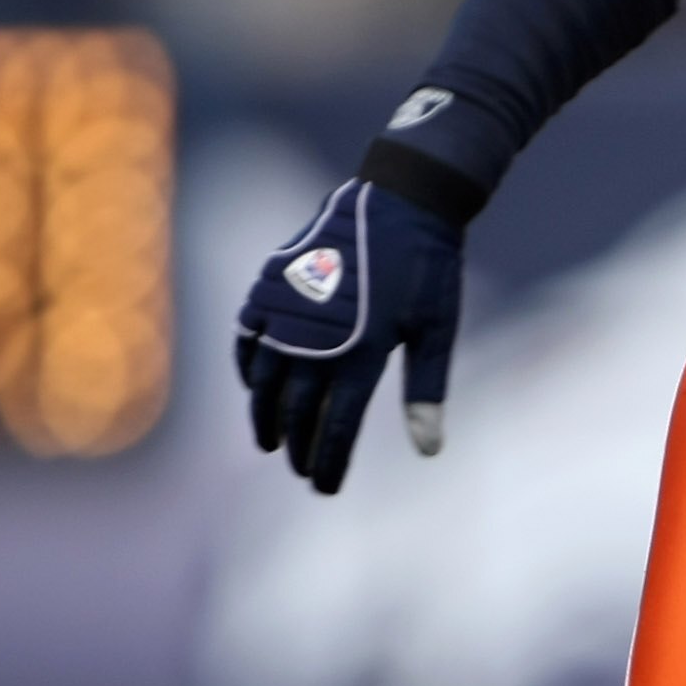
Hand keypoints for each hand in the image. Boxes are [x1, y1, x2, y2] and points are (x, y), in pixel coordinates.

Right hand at [235, 179, 464, 494]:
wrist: (404, 196)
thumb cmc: (429, 266)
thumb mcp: (438, 329)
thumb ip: (427, 390)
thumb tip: (428, 450)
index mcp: (365, 348)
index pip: (338, 423)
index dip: (329, 460)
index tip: (325, 488)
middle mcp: (319, 331)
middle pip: (297, 407)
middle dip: (297, 445)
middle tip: (302, 471)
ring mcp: (290, 304)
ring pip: (264, 376)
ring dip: (265, 413)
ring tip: (270, 441)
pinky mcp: (274, 280)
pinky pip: (248, 333)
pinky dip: (247, 365)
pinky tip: (254, 386)